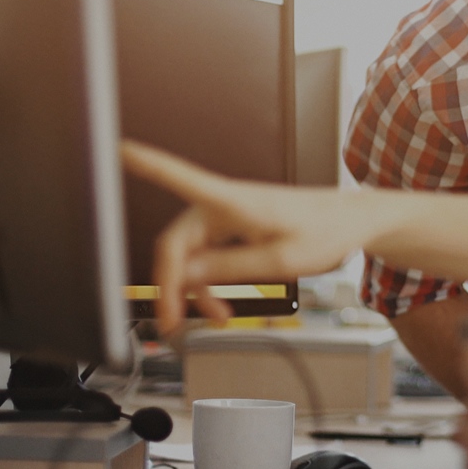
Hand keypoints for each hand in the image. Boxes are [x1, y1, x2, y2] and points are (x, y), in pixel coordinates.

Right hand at [119, 141, 373, 329]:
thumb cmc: (323, 231)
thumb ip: (229, 268)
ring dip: (192, 290)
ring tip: (211, 318)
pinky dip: (208, 285)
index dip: (146, 164)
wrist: (349, 223)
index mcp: (232, 202)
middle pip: (175, 243)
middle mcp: (222, 205)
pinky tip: (219, 306)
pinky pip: (206, 259)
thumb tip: (187, 276)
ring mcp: (226, 217)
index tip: (118, 148)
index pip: (179, 177)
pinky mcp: (233, 229)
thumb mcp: (279, 261)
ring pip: (189, 256)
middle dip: (170, 284)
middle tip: (172, 320)